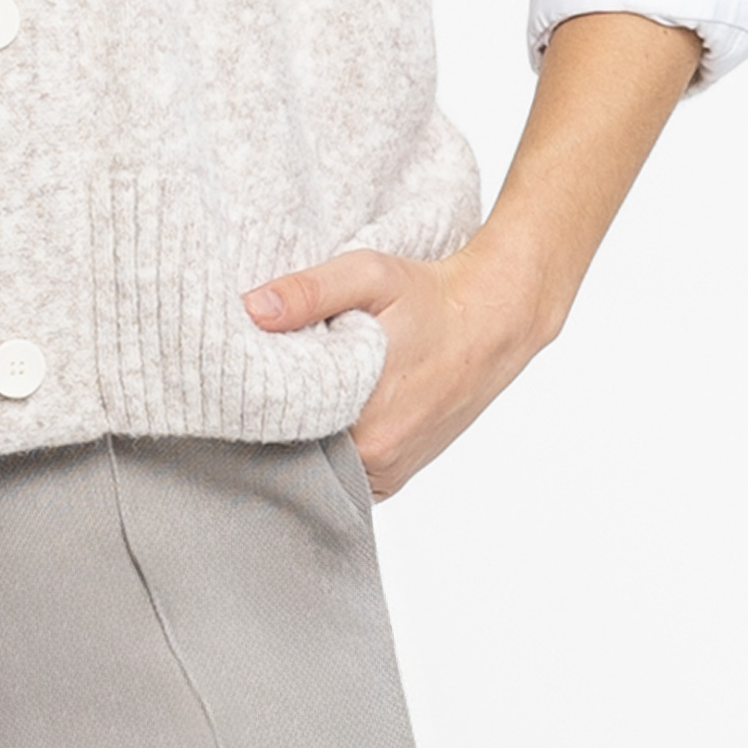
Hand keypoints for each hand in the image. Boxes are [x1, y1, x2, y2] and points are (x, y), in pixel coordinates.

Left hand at [242, 238, 550, 502]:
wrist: (494, 318)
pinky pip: (350, 469)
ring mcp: (391, 471)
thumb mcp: (368, 276)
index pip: (282, 435)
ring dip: (312, 431)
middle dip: (285, 417)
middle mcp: (379, 463)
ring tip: (314, 386)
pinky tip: (337, 405)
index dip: (263, 405)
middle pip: (301, 451)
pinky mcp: (399, 471)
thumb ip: (308, 293)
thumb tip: (253, 309)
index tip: (254, 375)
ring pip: (325, 462)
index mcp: (367, 429)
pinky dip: (337, 443)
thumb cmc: (432, 298)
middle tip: (279, 375)